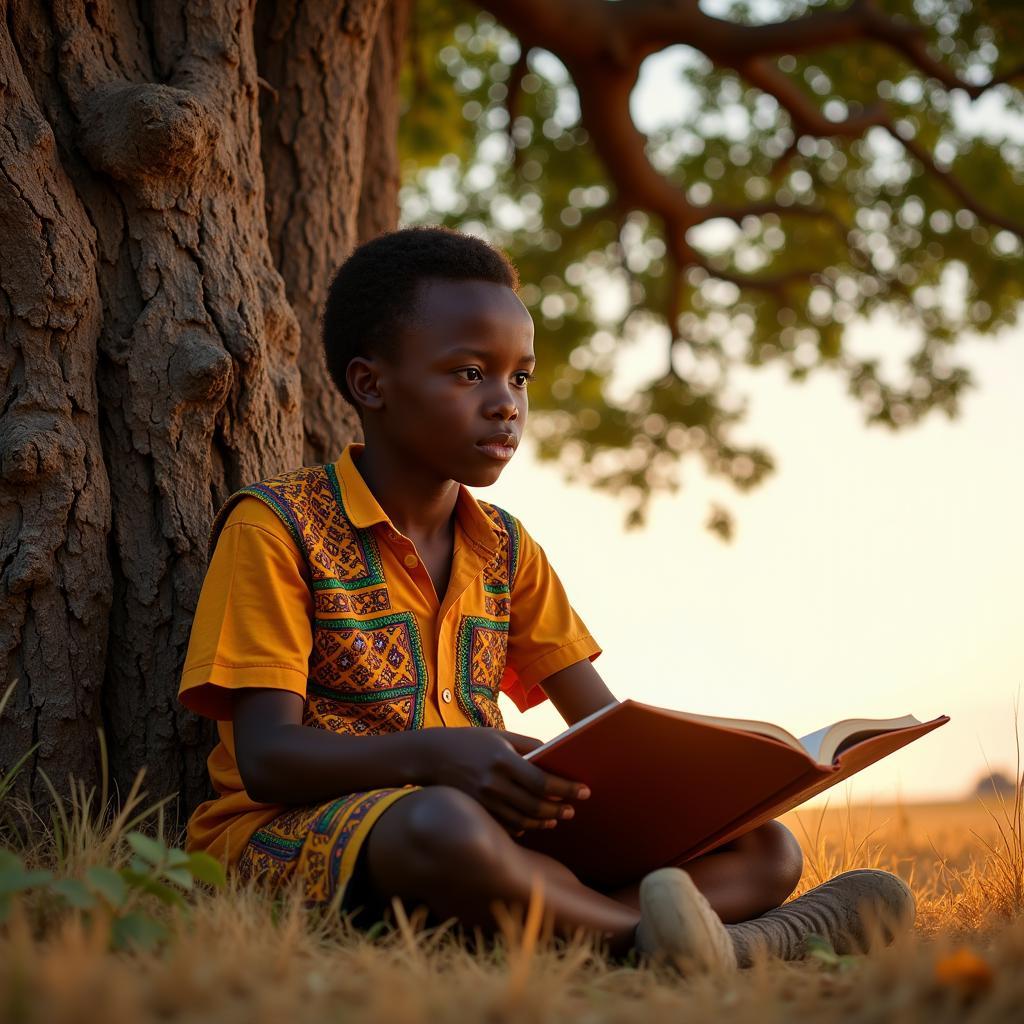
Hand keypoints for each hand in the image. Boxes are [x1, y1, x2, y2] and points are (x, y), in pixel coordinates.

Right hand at [419, 727, 589, 835]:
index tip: (585, 791)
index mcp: (503, 761)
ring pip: (523, 821)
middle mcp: (493, 784)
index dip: (567, 788)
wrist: (431, 756)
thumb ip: (528, 745)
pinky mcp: (477, 812)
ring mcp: (484, 801)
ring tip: (556, 818)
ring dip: (544, 821)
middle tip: (572, 810)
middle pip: (536, 805)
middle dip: (559, 810)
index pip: (543, 781)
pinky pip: (505, 826)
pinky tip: (532, 823)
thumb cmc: (471, 742)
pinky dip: (522, 828)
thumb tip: (556, 754)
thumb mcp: (500, 736)